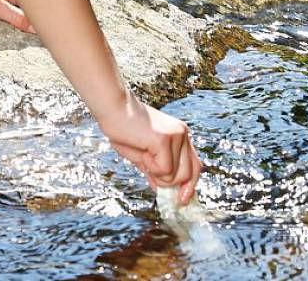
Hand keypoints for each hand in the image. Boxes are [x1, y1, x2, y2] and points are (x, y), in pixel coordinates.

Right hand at [97, 90, 201, 204]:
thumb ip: (154, 170)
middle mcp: (182, 134)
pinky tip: (142, 151)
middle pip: (189, 174)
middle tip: (149, 172)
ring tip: (144, 156)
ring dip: (158, 175)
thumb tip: (161, 189)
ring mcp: (176, 136)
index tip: (182, 200)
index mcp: (180, 135)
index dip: (190, 185)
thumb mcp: (142, 154)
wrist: (113, 108)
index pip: (195, 166)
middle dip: (168, 183)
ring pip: (177, 176)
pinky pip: (164, 170)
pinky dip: (150, 168)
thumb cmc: (123, 129)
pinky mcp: (165, 139)